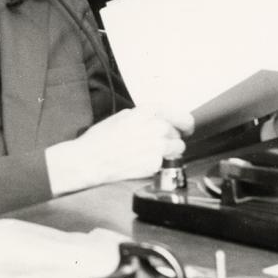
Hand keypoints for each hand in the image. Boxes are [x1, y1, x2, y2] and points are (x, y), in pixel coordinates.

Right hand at [45, 107, 193, 196]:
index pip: (181, 116)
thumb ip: (144, 116)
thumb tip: (157, 120)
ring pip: (178, 149)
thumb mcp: (123, 117)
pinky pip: (166, 163)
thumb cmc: (101, 139)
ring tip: (151, 153)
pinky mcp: (155, 164)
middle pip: (179, 134)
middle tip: (157, 143)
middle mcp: (156, 127)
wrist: (90, 160)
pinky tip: (142, 162)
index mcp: (148, 112)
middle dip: (171, 138)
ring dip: (169, 151)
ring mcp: (158, 147)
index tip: (186, 128)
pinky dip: (159, 163)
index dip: (186, 124)